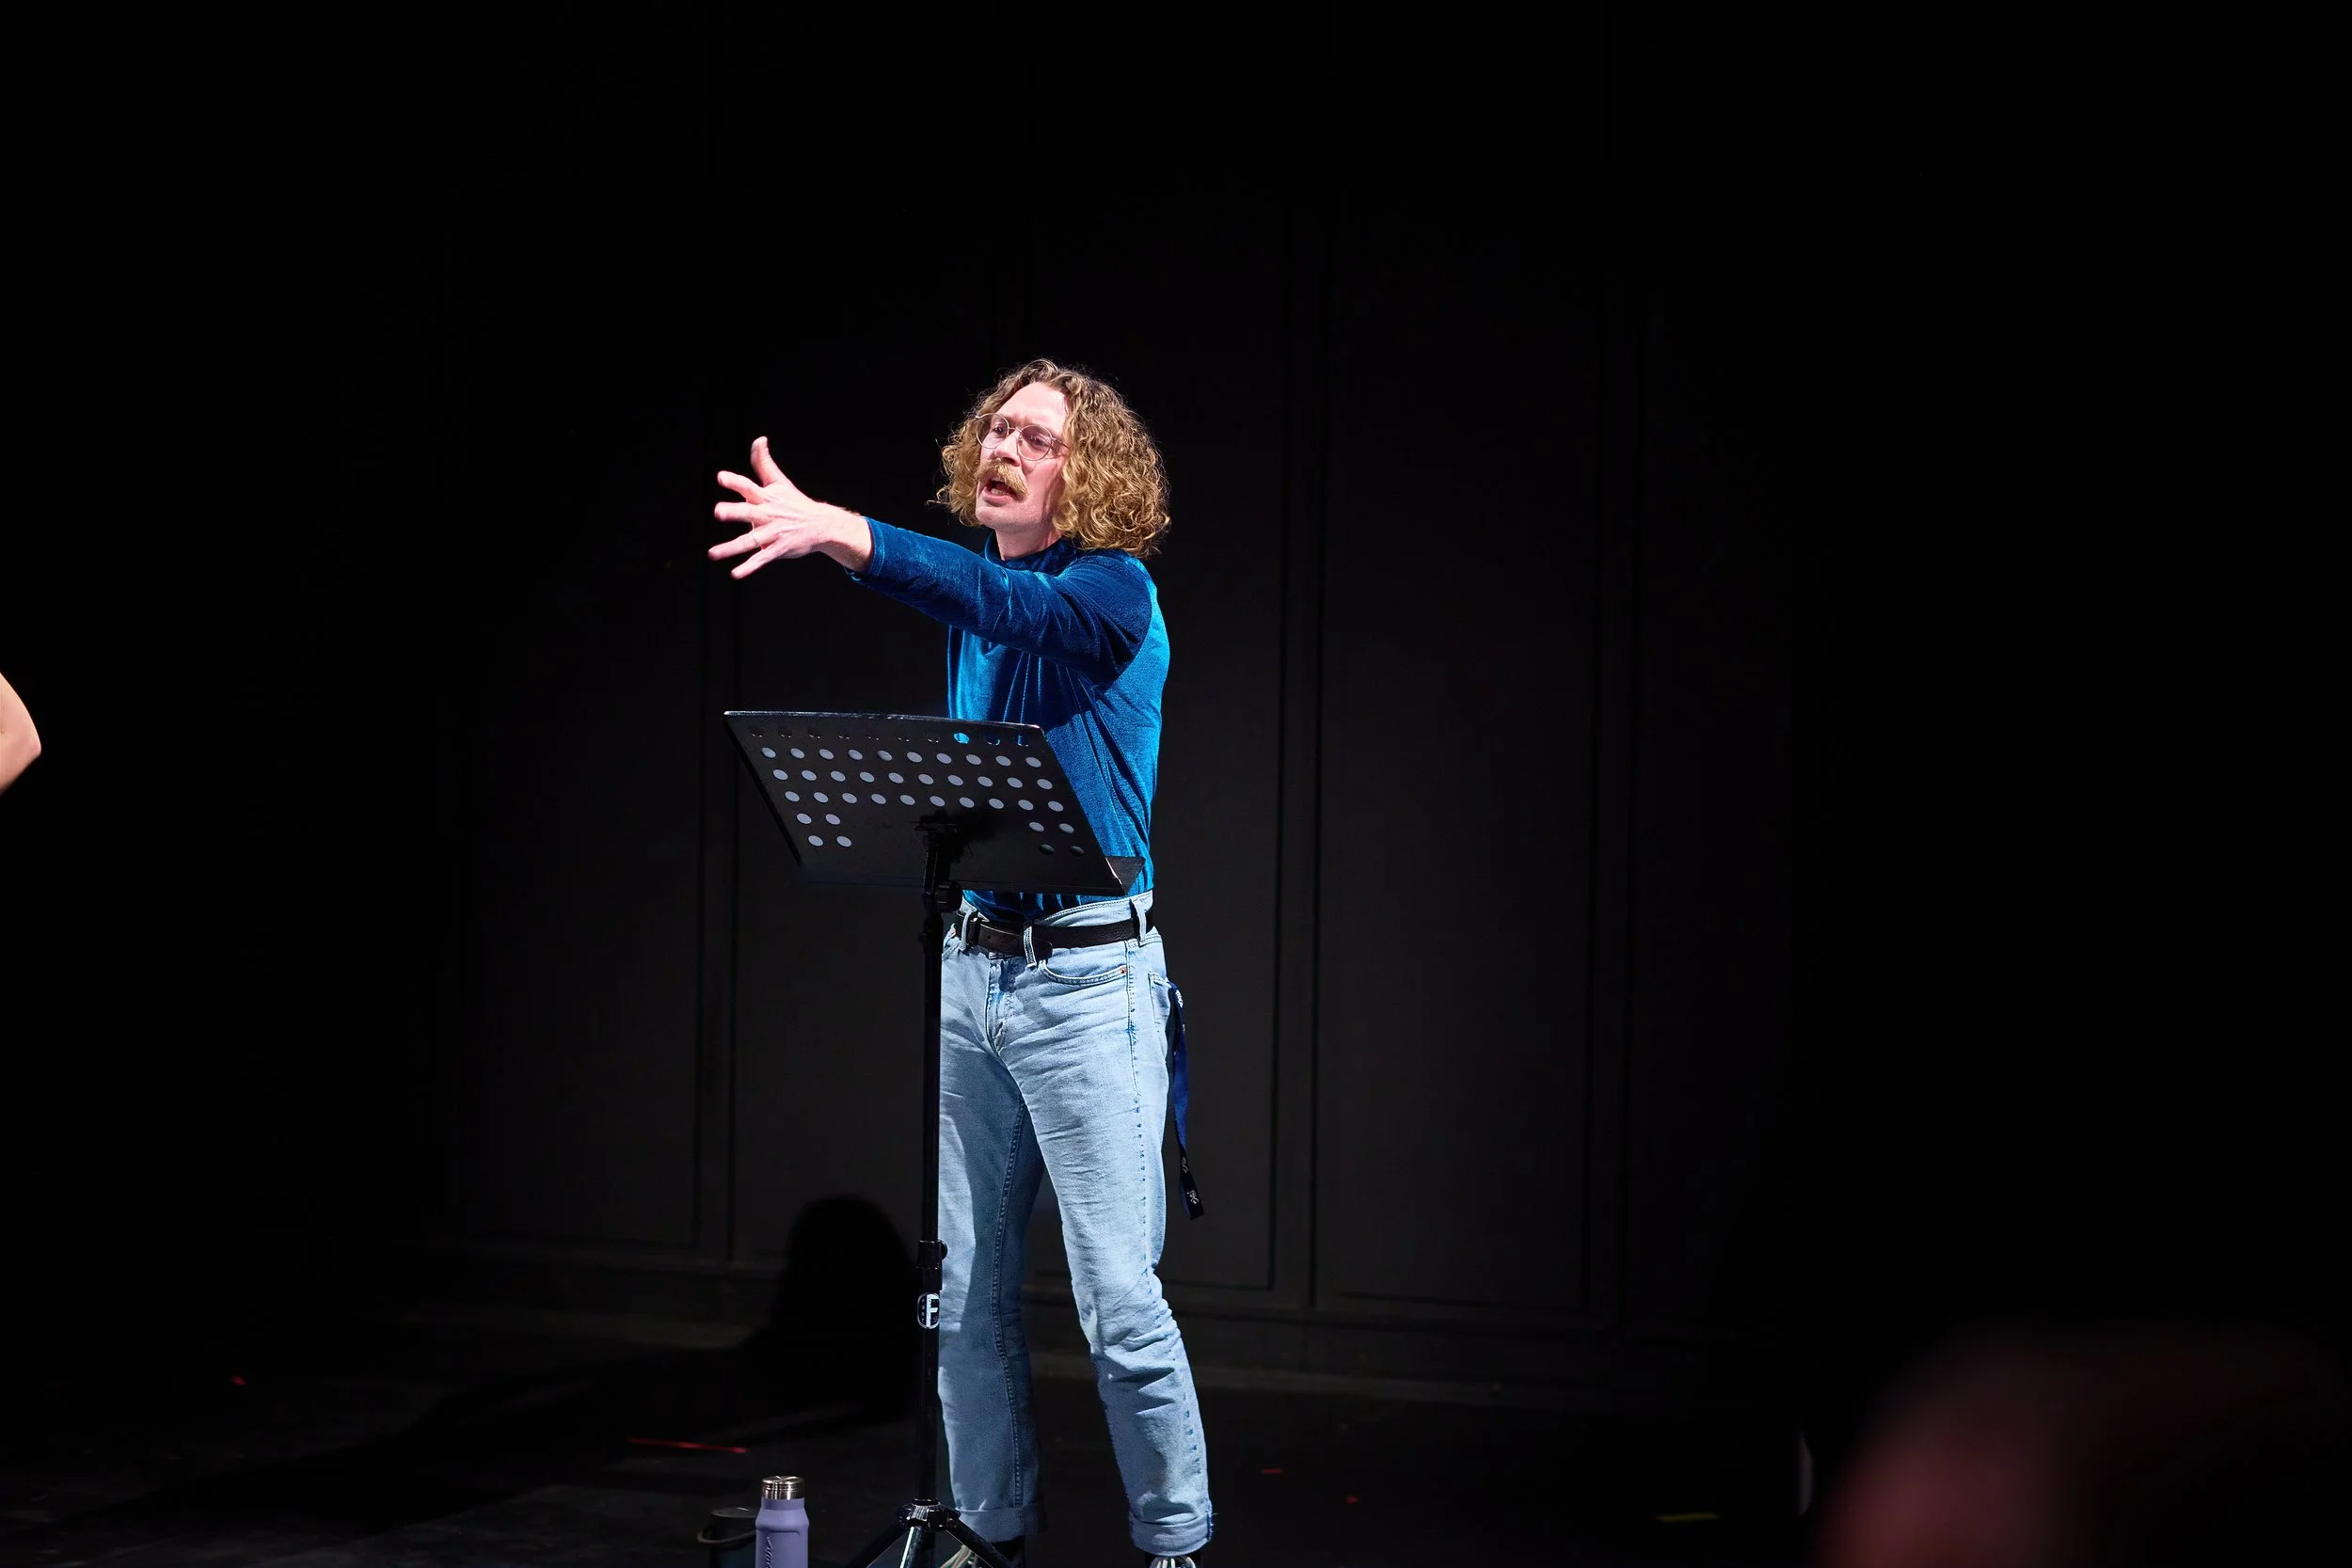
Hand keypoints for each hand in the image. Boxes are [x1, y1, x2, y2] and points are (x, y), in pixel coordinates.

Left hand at [707, 438, 871, 576]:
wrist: (821, 525)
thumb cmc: (794, 502)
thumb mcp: (779, 482)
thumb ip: (763, 462)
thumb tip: (759, 438)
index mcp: (766, 497)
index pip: (749, 487)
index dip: (735, 482)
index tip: (721, 477)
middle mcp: (768, 514)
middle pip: (748, 513)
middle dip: (734, 512)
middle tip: (718, 512)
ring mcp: (773, 533)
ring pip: (750, 541)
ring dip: (731, 547)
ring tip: (712, 553)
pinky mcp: (778, 549)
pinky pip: (761, 559)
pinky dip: (749, 567)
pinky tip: (735, 573)